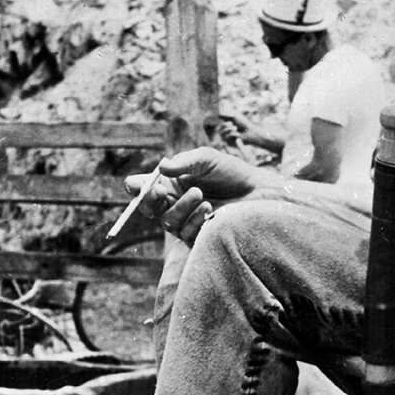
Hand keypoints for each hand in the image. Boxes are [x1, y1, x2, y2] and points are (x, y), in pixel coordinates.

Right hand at [101, 149, 259, 253]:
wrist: (259, 192)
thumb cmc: (231, 172)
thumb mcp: (207, 159)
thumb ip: (184, 163)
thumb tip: (161, 167)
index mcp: (169, 182)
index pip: (141, 187)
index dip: (136, 187)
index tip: (141, 184)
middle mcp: (172, 202)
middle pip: (147, 208)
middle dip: (150, 201)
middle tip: (161, 191)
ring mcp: (184, 220)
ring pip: (167, 221)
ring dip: (181, 207)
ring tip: (202, 195)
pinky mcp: (198, 236)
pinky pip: (185, 234)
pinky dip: (194, 220)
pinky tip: (210, 209)